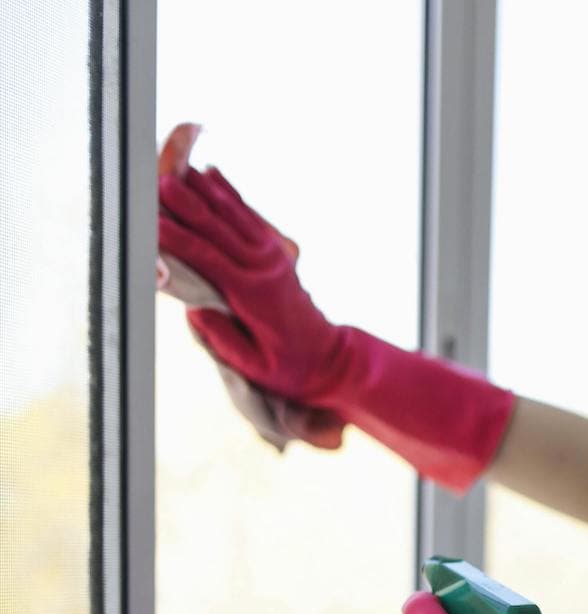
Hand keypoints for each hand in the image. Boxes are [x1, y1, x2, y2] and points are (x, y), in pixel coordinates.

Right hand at [158, 166, 342, 405]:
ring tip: (177, 164)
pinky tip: (210, 172)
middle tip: (159, 180)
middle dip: (187, 203)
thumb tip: (194, 310)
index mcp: (253, 294)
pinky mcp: (276, 250)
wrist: (327, 358)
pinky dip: (229, 192)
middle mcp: (263, 266)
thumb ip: (223, 338)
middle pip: (218, 228)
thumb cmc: (288, 368)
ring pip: (233, 213)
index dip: (179, 240)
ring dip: (203, 188)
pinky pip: (249, 215)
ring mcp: (272, 254)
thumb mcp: (254, 365)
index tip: (153, 222)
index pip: (209, 259)